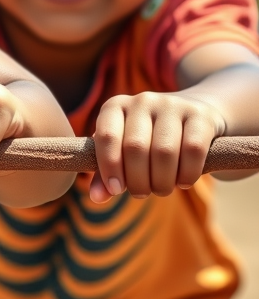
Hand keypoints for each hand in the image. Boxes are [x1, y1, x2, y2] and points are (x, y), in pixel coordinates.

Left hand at [91, 92, 225, 202]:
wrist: (196, 117)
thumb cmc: (150, 139)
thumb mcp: (124, 151)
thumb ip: (107, 173)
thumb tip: (96, 198)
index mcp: (116, 106)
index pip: (106, 136)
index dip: (109, 166)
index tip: (116, 190)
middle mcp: (142, 100)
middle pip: (135, 147)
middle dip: (137, 180)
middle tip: (141, 193)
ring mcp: (173, 105)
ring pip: (164, 151)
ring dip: (162, 181)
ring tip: (161, 189)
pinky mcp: (201, 116)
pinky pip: (193, 151)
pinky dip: (187, 174)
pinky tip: (183, 182)